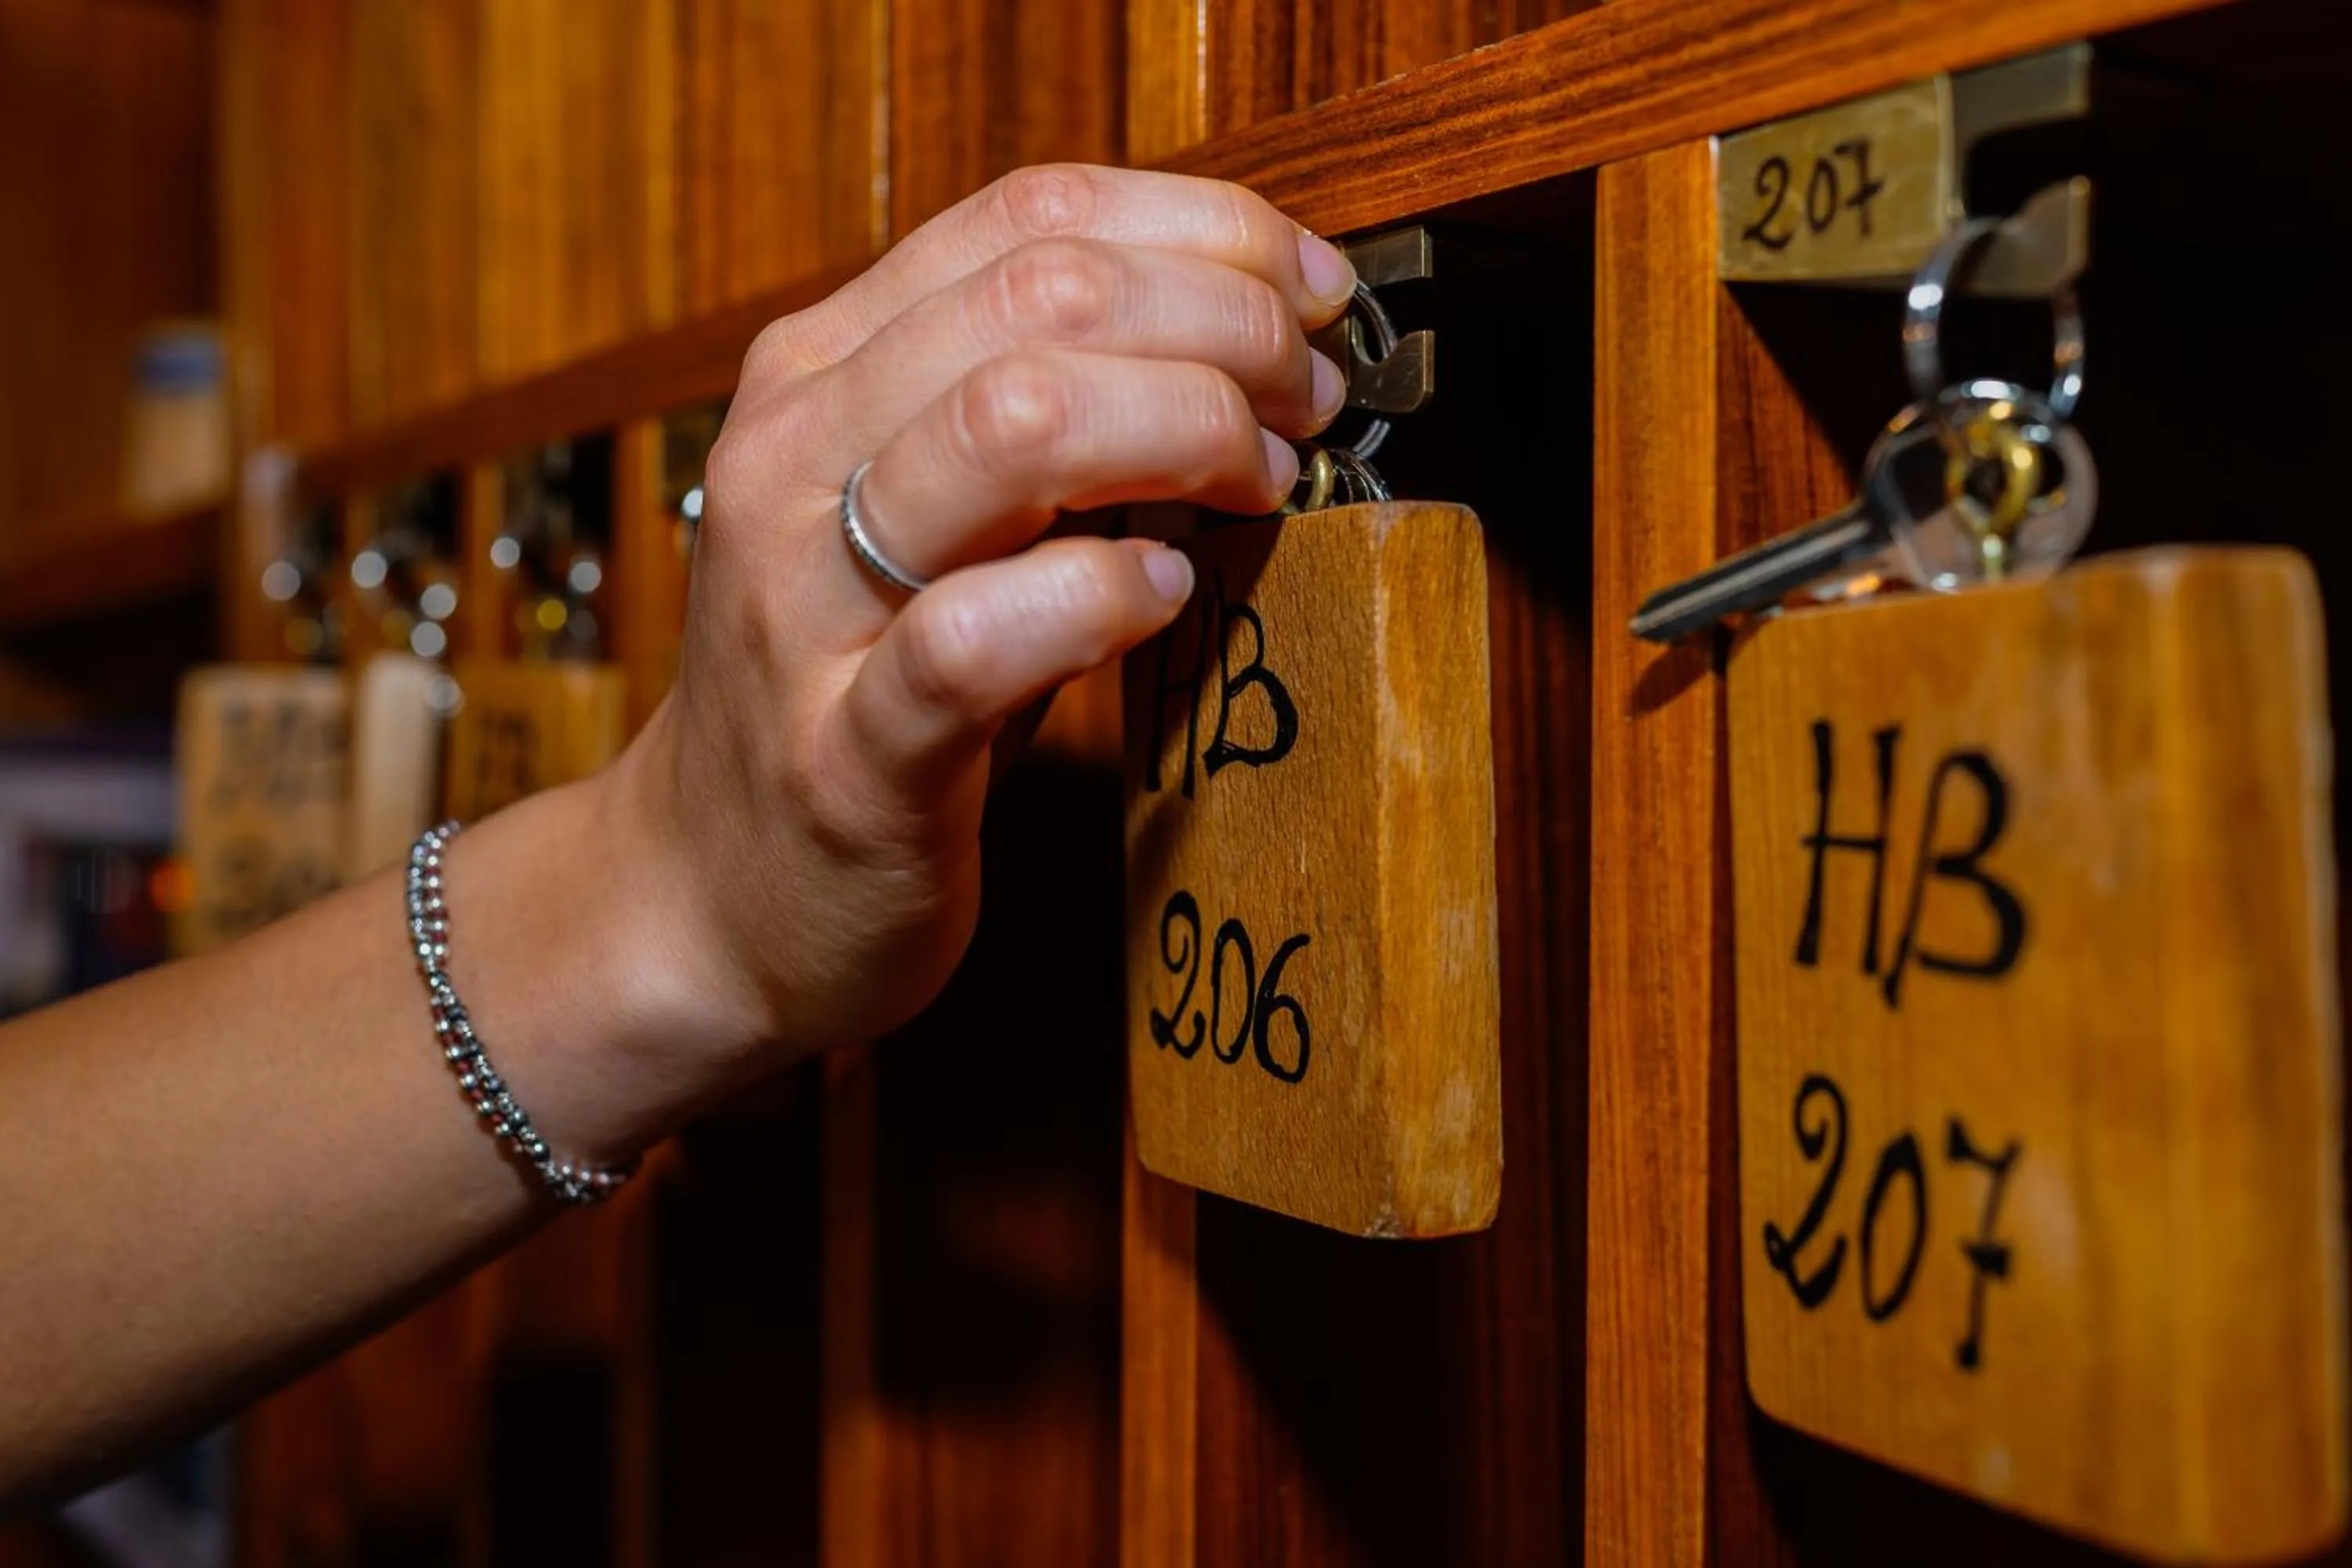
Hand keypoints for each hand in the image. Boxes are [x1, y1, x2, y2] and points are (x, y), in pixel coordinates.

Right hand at [601, 164, 1355, 1100]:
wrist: (715, 892)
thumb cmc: (853, 686)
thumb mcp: (926, 510)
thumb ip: (1036, 407)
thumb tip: (1236, 332)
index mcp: (820, 374)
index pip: (1025, 219)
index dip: (1201, 231)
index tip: (1306, 287)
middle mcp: (795, 461)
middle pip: (1040, 299)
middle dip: (1221, 325)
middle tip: (1305, 398)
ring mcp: (808, 606)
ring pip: (1007, 425)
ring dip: (1183, 428)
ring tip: (1257, 479)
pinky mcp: (850, 753)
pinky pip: (979, 637)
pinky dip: (1100, 597)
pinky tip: (1166, 592)